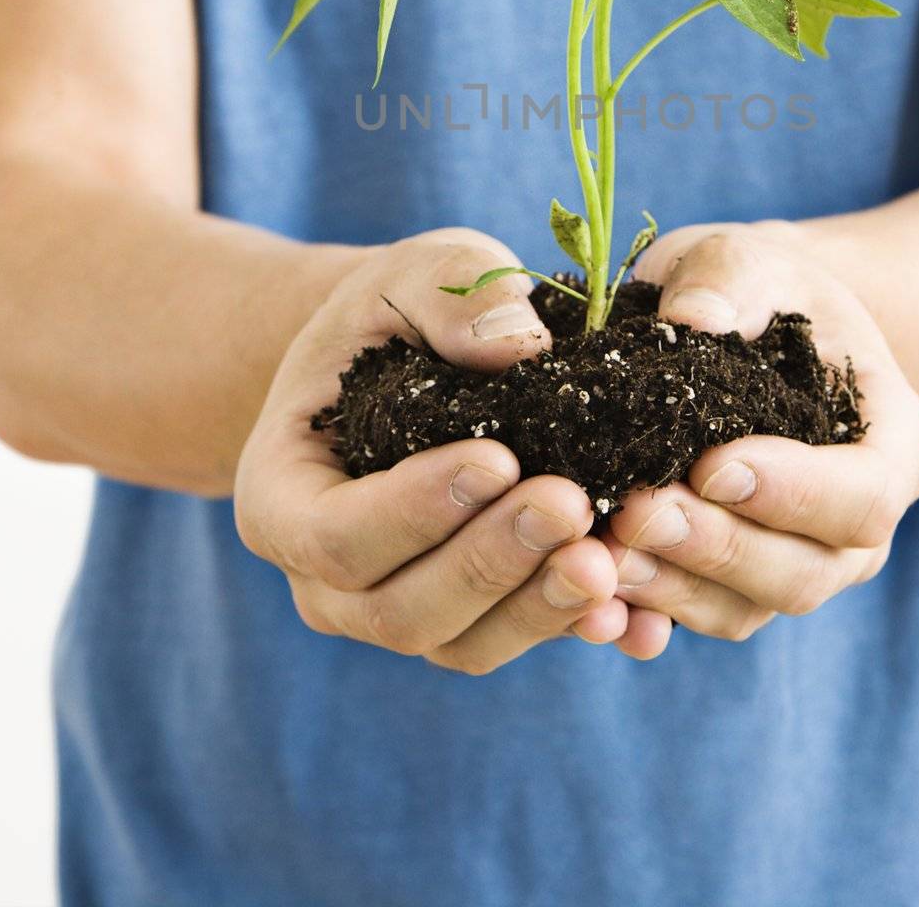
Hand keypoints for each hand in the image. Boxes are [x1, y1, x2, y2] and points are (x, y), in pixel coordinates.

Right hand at [235, 228, 631, 673]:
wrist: (409, 358)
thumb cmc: (395, 314)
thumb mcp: (407, 275)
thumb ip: (449, 296)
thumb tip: (517, 346)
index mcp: (281, 498)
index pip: (335, 534)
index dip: (414, 510)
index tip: (498, 459)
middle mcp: (327, 581)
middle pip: (399, 608)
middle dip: (489, 562)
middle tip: (569, 505)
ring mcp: (397, 610)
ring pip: (462, 643)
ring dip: (537, 609)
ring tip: (608, 562)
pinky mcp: (471, 622)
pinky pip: (518, 641)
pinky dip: (575, 629)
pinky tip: (636, 613)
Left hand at [601, 222, 918, 643]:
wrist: (733, 324)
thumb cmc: (754, 288)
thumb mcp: (748, 258)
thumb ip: (730, 277)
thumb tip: (690, 317)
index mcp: (888, 445)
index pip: (865, 496)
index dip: (796, 493)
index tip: (713, 464)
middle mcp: (851, 526)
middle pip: (804, 572)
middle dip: (717, 547)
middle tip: (637, 511)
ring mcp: (790, 563)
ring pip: (744, 608)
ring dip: (670, 588)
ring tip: (597, 552)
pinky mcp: (724, 585)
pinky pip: (689, 616)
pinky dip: (640, 613)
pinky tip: (586, 595)